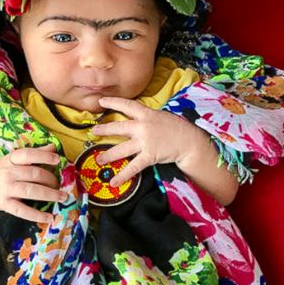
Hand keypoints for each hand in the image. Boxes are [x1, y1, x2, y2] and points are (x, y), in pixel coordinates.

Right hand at [0, 144, 64, 224]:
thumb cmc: (5, 172)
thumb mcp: (15, 160)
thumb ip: (35, 154)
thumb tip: (53, 147)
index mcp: (11, 159)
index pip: (27, 155)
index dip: (43, 156)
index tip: (57, 160)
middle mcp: (7, 173)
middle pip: (33, 174)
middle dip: (51, 179)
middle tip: (60, 184)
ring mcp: (5, 189)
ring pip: (31, 191)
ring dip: (50, 194)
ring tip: (63, 197)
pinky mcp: (5, 204)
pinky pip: (23, 211)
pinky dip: (37, 215)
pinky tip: (50, 218)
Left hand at [92, 96, 208, 187]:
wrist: (190, 141)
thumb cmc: (178, 128)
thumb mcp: (162, 116)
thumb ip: (147, 117)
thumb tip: (136, 118)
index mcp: (146, 114)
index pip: (126, 105)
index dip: (112, 102)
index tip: (100, 102)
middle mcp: (142, 127)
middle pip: (118, 127)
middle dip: (104, 130)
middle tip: (93, 132)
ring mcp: (145, 142)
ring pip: (121, 149)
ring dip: (108, 155)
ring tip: (99, 159)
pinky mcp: (149, 156)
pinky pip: (133, 167)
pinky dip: (123, 175)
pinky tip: (114, 182)